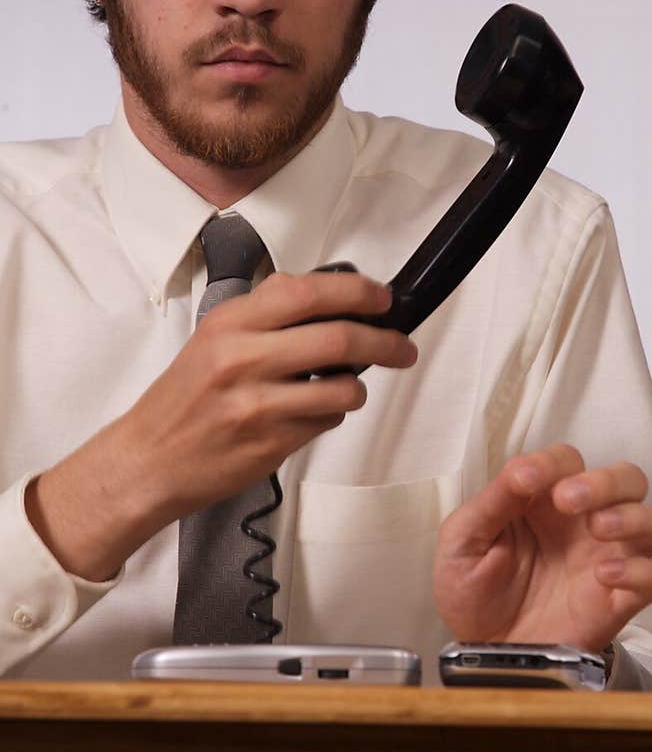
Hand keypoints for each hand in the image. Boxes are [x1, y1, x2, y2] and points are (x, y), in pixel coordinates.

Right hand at [26, 271, 416, 580]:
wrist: (149, 459)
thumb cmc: (185, 398)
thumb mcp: (214, 338)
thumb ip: (266, 314)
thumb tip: (332, 296)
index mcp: (231, 323)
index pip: (307, 292)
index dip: (357, 293)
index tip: (383, 300)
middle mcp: (242, 358)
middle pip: (338, 337)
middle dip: (385, 341)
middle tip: (403, 347)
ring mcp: (257, 404)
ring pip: (343, 387)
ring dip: (357, 387)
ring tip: (345, 387)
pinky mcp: (270, 443)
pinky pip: (326, 422)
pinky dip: (331, 415)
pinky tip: (309, 414)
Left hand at [433, 444, 651, 651]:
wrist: (482, 651)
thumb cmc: (472, 592)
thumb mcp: (462, 542)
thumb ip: (490, 503)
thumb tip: (521, 471)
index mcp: (545, 501)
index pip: (567, 461)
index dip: (551, 463)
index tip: (526, 481)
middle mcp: (584, 523)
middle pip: (627, 479)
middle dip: (604, 481)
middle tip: (568, 500)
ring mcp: (607, 558)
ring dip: (634, 517)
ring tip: (598, 529)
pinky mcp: (620, 599)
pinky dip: (639, 571)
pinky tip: (605, 574)